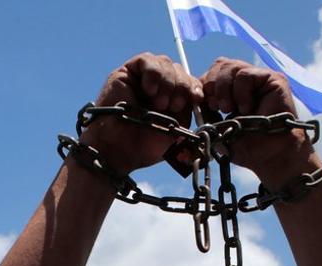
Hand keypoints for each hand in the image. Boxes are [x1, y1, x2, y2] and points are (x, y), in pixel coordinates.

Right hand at [79, 53, 201, 174]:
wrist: (119, 150)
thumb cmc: (144, 146)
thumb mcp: (177, 130)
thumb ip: (190, 113)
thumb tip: (203, 98)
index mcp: (172, 99)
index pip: (190, 82)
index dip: (195, 87)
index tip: (196, 99)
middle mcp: (158, 86)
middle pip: (180, 70)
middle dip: (182, 86)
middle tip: (172, 106)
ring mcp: (142, 78)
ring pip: (166, 63)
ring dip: (167, 82)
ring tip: (158, 103)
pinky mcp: (127, 72)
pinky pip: (147, 60)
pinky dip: (153, 73)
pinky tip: (148, 90)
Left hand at [199, 58, 320, 184]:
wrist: (271, 155)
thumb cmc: (247, 145)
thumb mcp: (218, 128)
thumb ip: (206, 111)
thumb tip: (195, 96)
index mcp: (232, 90)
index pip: (211, 74)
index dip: (203, 86)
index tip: (205, 106)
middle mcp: (245, 82)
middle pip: (219, 65)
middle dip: (211, 85)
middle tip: (217, 107)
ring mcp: (259, 78)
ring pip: (230, 66)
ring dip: (224, 90)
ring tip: (230, 109)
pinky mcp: (273, 79)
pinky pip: (245, 74)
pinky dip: (241, 92)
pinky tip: (246, 108)